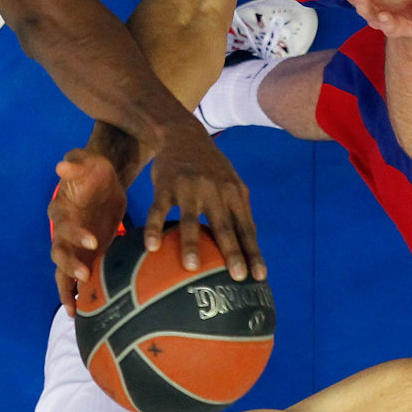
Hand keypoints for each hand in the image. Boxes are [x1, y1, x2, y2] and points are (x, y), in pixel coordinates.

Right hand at [50, 148, 129, 314]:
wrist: (104, 182)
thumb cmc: (94, 170)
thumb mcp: (88, 161)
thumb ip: (75, 163)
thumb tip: (62, 166)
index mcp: (61, 209)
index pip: (63, 224)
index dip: (75, 234)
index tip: (93, 241)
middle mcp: (62, 231)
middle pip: (59, 252)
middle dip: (70, 265)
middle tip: (86, 276)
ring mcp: (71, 246)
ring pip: (62, 269)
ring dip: (67, 286)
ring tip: (74, 308)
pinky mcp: (83, 255)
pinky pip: (73, 278)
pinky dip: (73, 294)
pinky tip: (79, 313)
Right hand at [147, 125, 263, 283]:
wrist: (184, 134)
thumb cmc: (212, 167)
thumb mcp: (231, 184)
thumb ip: (237, 211)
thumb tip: (247, 250)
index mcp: (235, 193)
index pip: (246, 228)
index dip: (253, 252)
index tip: (259, 277)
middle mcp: (215, 190)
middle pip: (224, 225)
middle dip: (232, 252)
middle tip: (237, 277)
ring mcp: (189, 187)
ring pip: (190, 219)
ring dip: (192, 243)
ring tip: (192, 267)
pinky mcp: (166, 185)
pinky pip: (159, 209)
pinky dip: (155, 228)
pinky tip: (152, 247)